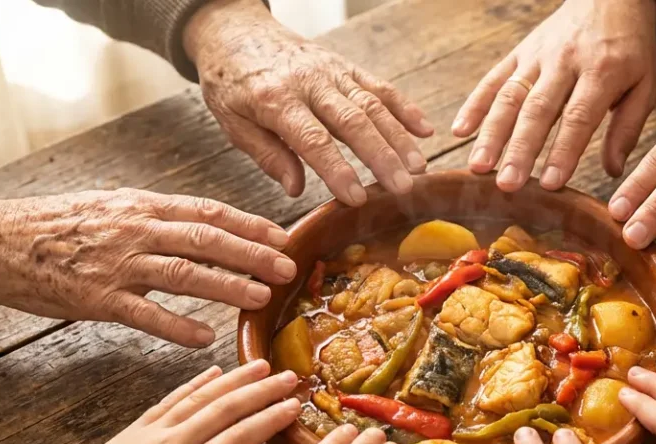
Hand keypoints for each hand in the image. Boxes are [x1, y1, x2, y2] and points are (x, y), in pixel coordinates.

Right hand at [0, 190, 295, 346]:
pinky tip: (205, 338)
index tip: (283, 236)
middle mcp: (134, 230)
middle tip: (288, 269)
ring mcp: (116, 264)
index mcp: (141, 205)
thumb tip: (201, 225)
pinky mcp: (96, 298)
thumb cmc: (55, 226)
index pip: (208, 211)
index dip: (249, 224)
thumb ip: (154, 217)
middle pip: (206, 239)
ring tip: (260, 299)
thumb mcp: (109, 207)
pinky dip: (178, 327)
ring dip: (226, 286)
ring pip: (184, 273)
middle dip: (252, 254)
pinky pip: (145, 314)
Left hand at [0, 361, 300, 443]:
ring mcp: (154, 432)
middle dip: (262, 390)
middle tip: (290, 376)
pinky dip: (196, 382)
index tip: (295, 406)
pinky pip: (173, 398)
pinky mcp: (137, 428)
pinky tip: (214, 371)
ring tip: (261, 365)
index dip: (270, 418)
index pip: (240, 438)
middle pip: (226, 408)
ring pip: (202, 396)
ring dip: (235, 378)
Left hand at [184, 0, 433, 205]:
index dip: (337, 171)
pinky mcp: (344, 66)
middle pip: (353, 122)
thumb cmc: (231, 83)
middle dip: (382, 157)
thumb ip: (266, 155)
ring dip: (399, 137)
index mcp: (275, 100)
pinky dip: (404, 107)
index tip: (357, 199)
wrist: (234, 32)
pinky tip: (425, 129)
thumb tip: (296, 190)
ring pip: (372, 104)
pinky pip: (379, 86)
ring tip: (418, 167)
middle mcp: (309, 83)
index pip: (313, 140)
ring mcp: (331, 72)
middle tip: (403, 188)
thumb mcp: (233, 123)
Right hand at [453, 0, 655, 190]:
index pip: (579, 117)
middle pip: (538, 109)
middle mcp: (565, 61)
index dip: (564, 151)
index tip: (550, 184)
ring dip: (491, 133)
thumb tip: (613, 171)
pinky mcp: (519, 52)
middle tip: (507, 183)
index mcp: (602, 70)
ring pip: (510, 96)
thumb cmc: (629, 48)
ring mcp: (537, 56)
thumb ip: (628, 127)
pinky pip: (493, 78)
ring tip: (478, 166)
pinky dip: (474, 104)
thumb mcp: (644, 84)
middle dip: (520, 149)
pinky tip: (460, 131)